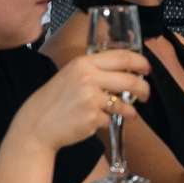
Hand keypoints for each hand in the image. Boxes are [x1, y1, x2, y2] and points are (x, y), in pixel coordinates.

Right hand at [13, 49, 150, 151]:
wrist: (36, 125)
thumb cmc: (53, 100)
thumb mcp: (70, 74)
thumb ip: (94, 70)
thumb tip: (124, 72)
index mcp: (84, 63)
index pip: (121, 57)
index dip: (140, 63)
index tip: (147, 69)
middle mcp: (89, 78)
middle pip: (129, 81)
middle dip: (143, 89)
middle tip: (145, 94)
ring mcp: (91, 99)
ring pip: (123, 104)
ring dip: (130, 111)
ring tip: (129, 114)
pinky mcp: (92, 118)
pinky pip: (109, 119)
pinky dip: (105, 121)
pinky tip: (93, 121)